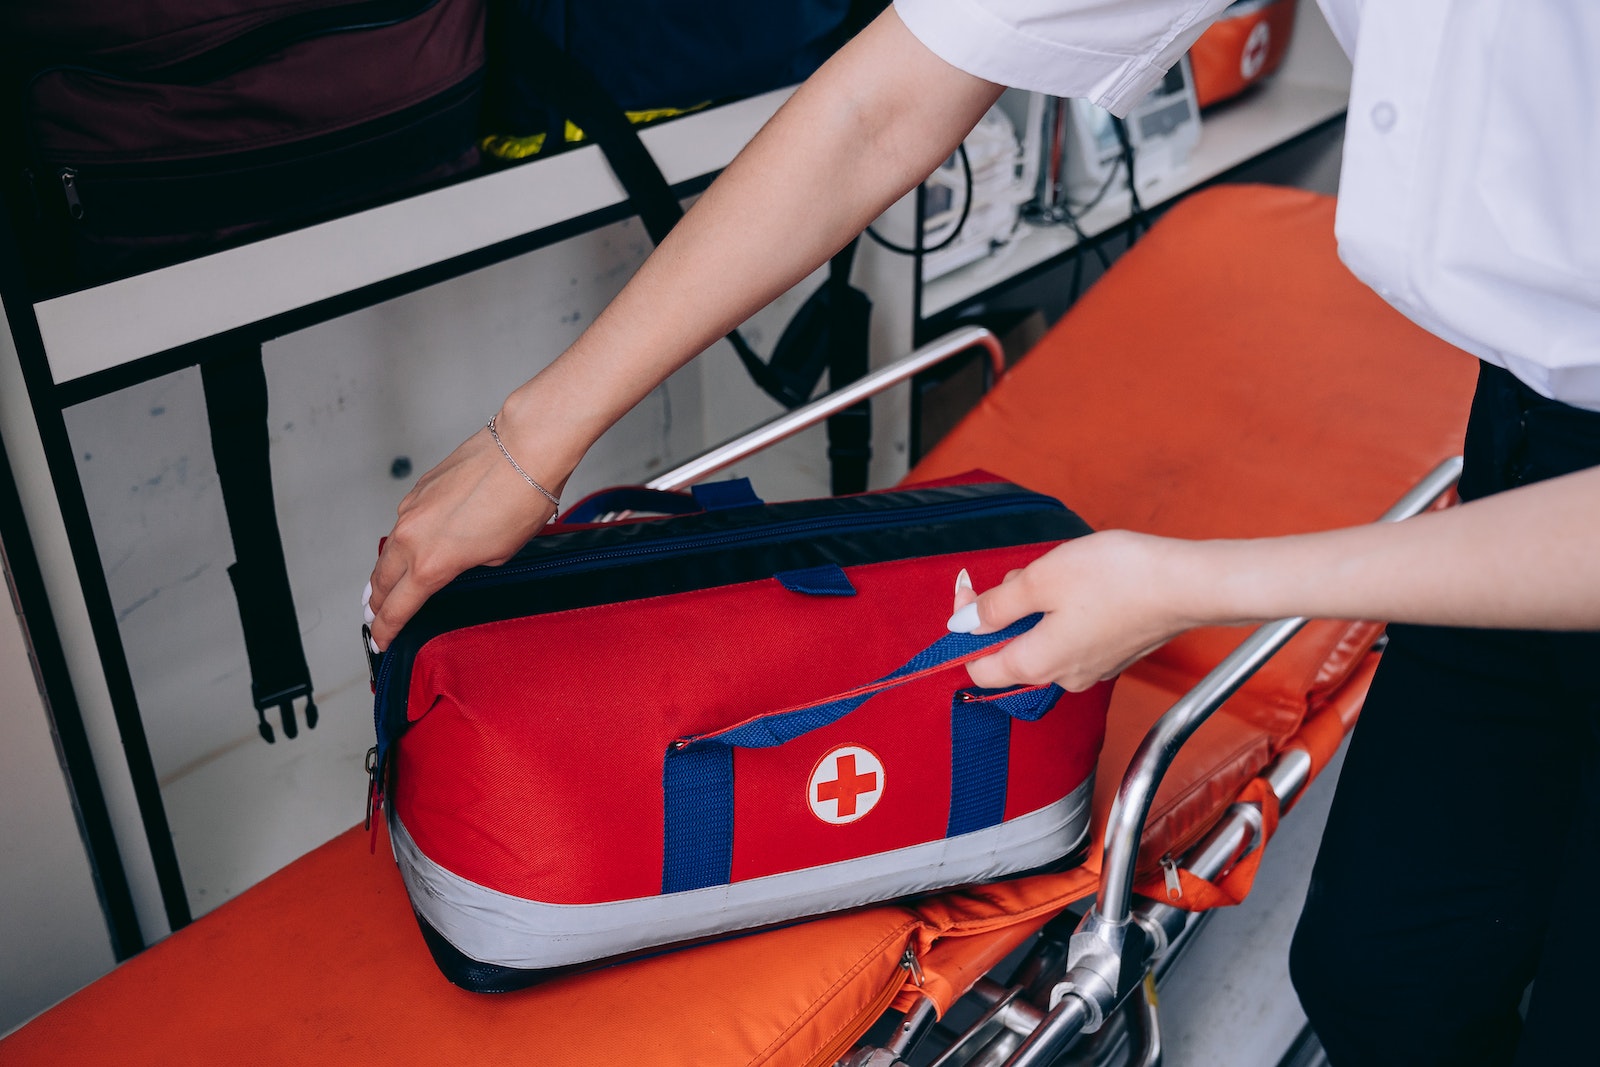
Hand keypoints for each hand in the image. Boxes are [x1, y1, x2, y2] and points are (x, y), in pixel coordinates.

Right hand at [365, 406, 569, 649]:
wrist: (523, 449)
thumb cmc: (521, 500)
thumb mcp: (500, 554)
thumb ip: (468, 565)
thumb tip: (460, 561)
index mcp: (431, 564)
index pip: (397, 608)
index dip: (386, 629)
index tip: (381, 640)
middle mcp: (412, 537)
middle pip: (381, 581)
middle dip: (377, 603)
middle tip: (376, 617)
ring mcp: (412, 510)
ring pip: (390, 550)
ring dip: (387, 571)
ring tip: (385, 586)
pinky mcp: (419, 488)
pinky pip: (404, 522)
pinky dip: (405, 539)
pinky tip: (413, 544)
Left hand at [949, 531, 1203, 691]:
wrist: (1185, 584)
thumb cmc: (1116, 578)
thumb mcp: (1039, 580)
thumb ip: (995, 606)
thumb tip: (963, 624)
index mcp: (1037, 665)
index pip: (979, 668)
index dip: (967, 630)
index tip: (972, 592)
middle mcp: (1062, 678)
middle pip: (1011, 650)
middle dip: (1007, 610)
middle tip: (1025, 573)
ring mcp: (1091, 669)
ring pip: (1043, 639)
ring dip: (1038, 607)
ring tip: (1059, 574)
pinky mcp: (1112, 655)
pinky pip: (1071, 637)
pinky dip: (1066, 612)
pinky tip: (1083, 585)